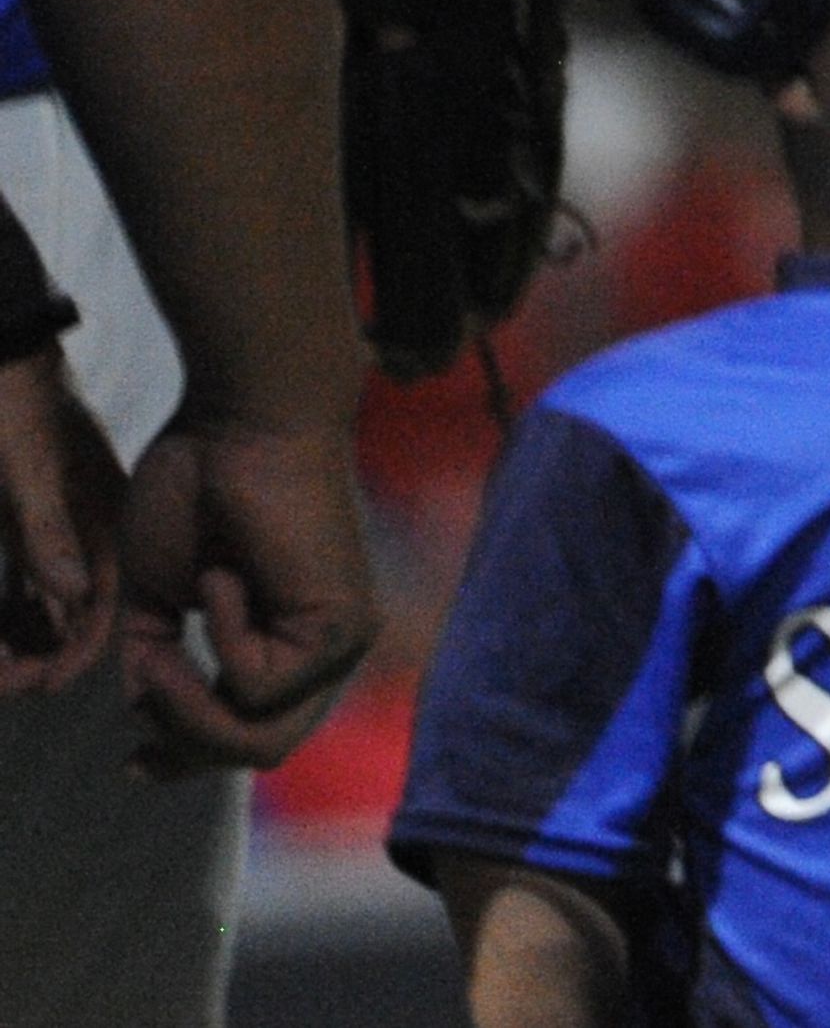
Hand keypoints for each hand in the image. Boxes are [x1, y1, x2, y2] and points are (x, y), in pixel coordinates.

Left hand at [0, 347, 122, 694]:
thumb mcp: (27, 467)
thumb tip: (70, 601)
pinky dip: (8, 610)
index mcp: (103, 519)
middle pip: (73, 611)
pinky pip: (22, 580)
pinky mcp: (23, 519)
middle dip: (40, 654)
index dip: (73, 653)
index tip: (37, 687)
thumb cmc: (13, 406)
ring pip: (45, 601)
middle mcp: (86, 529)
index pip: (100, 605)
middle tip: (2, 681)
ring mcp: (54, 524)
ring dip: (21, 638)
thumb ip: (46, 532)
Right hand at [117, 414, 376, 773]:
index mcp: (289, 641)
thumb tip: (150, 709)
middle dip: (185, 749)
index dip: (186, 759)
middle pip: (262, 751)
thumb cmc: (197, 488)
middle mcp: (326, 648)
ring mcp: (341, 641)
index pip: (251, 734)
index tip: (130, 765)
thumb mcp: (159, 595)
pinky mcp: (342, 628)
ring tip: (158, 659)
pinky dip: (220, 643)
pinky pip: (262, 688)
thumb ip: (159, 658)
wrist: (240, 423)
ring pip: (265, 740)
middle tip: (137, 731)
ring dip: (188, 713)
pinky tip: (220, 580)